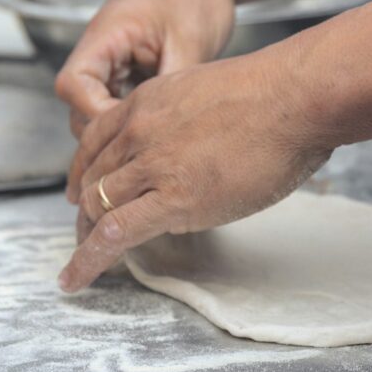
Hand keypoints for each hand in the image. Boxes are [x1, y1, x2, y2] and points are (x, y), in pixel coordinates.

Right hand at [54, 0, 235, 136]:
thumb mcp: (190, 44)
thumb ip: (169, 88)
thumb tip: (163, 129)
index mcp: (107, 35)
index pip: (72, 85)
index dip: (94, 112)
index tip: (128, 126)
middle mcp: (102, 48)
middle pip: (79, 103)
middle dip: (107, 126)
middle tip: (148, 139)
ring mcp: (113, 59)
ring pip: (97, 105)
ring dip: (120, 121)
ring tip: (157, 130)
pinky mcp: (128, 68)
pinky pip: (118, 100)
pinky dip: (132, 113)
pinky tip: (161, 117)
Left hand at [56, 44, 331, 291]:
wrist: (294, 98)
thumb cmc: (273, 95)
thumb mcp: (207, 92)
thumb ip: (186, 117)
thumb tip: (195, 143)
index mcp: (146, 101)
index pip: (94, 141)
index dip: (83, 172)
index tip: (81, 191)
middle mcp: (138, 131)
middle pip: (93, 177)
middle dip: (84, 209)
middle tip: (85, 233)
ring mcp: (153, 165)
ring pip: (98, 205)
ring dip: (84, 239)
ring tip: (80, 265)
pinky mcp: (173, 199)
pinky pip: (115, 234)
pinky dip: (89, 261)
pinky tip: (76, 279)